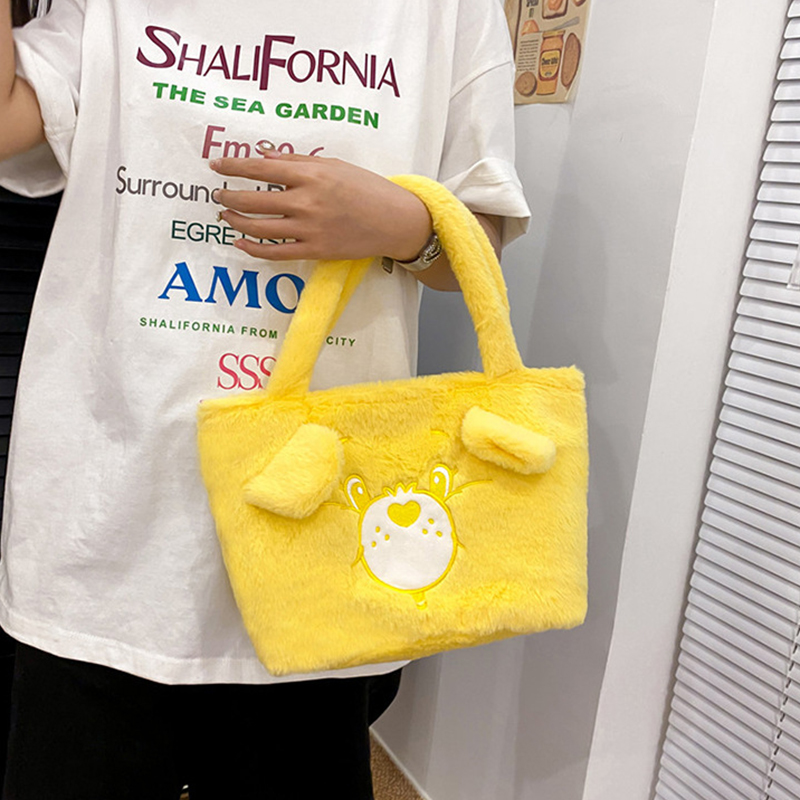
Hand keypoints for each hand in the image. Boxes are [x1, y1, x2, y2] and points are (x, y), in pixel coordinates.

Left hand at [210, 151, 432, 262]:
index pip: (261, 168)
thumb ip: (297, 162)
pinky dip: (253, 249)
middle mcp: (307, 202)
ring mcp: (309, 229)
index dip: (234, 166)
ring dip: (236, 221)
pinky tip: (240, 243)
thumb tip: (264, 156)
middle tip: (218, 193)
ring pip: (260, 228)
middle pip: (254, 200)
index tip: (216, 164)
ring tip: (225, 215)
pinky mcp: (315, 251)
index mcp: (311, 176)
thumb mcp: (334, 165)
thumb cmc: (367, 188)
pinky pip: (276, 253)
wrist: (394, 221)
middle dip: (229, 195)